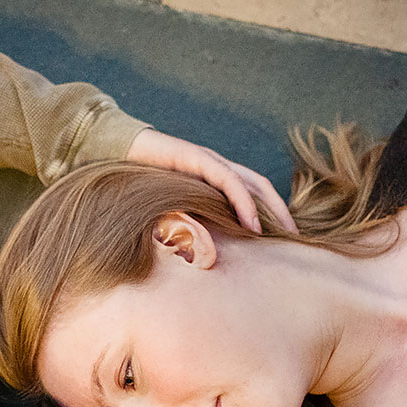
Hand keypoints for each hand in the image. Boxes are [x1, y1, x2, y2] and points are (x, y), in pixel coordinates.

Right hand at [126, 128, 296, 234]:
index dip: (269, 212)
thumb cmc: (135, 182)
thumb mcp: (166, 209)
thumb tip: (203, 257)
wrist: (110, 148)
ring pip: (251, 183)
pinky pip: (228, 181)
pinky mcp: (196, 158)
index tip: (283, 238)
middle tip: (295, 239)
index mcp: (211, 177)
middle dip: (281, 212)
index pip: (251, 192)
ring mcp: (207, 160)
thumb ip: (185, 226)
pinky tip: (252, 224)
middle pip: (260, 187)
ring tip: (283, 235)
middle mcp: (215, 166)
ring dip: (271, 209)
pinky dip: (243, 203)